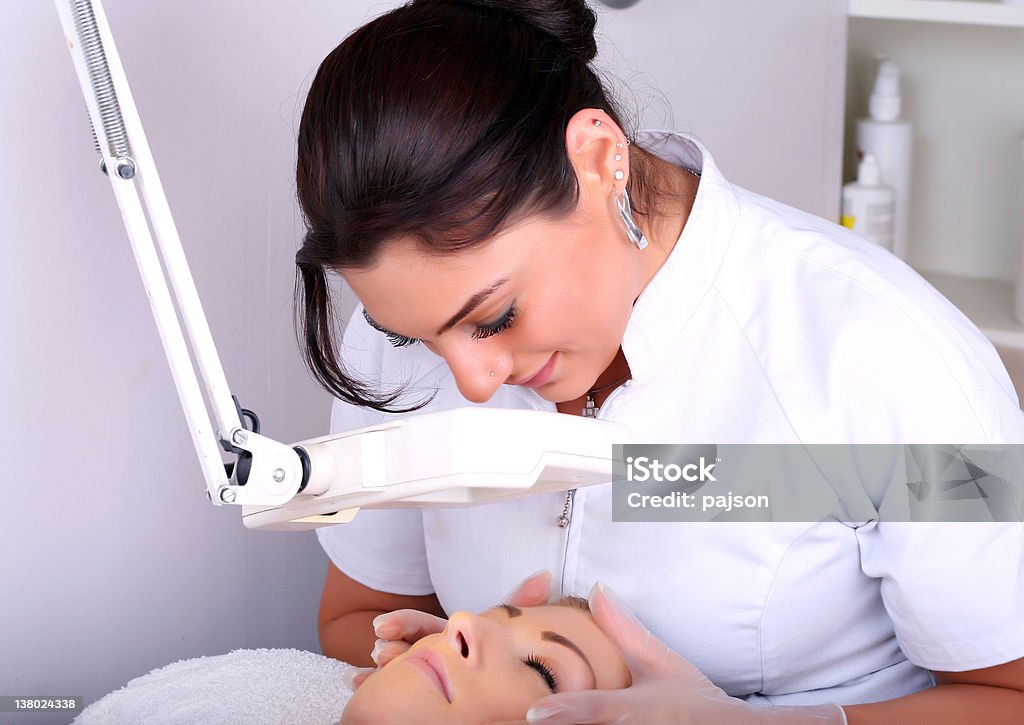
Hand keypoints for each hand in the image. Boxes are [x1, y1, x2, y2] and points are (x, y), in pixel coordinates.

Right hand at [345, 569, 554, 690]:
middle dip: (390, 646)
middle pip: (405, 647)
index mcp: (448, 635)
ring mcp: (423, 673)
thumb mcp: (500, 624)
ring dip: (384, 668)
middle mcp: (431, 653)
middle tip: (380, 650)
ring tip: (368, 674)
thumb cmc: (489, 647)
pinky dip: (377, 685)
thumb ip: (517, 602)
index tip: (383, 626)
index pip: (421, 626)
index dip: (402, 623)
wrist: (491, 686)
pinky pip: (397, 689)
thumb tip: (544, 576)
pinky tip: (359, 686)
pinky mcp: (419, 691)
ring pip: (399, 668)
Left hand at [522, 582, 846, 724]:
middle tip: (528, 715)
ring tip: (538, 720)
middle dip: (558, 723)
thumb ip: (624, 631)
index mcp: (636, 709)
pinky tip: (564, 723)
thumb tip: (596, 591)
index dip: (567, 711)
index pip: (597, 710)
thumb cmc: (694, 702)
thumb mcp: (661, 663)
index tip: (536, 712)